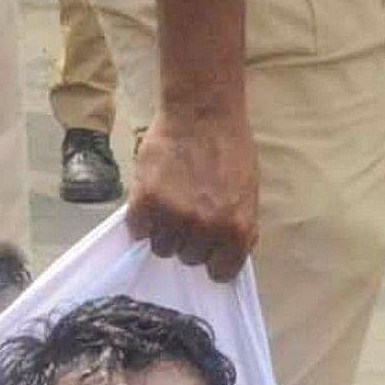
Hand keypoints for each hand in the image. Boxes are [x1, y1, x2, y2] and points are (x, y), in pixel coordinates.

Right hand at [128, 102, 260, 279]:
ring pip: (161, 247)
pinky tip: (151, 197)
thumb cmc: (229, 147)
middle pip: (188, 258)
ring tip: (169, 201)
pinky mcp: (146, 202)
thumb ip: (235, 227)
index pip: (220, 273)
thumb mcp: (247, 193)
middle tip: (187, 210)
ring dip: (163, 230)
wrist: (203, 112)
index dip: (212, 259)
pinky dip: (141, 218)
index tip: (206, 247)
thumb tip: (221, 254)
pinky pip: (137, 229)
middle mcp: (206, 229)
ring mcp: (175, 217)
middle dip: (188, 238)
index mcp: (236, 230)